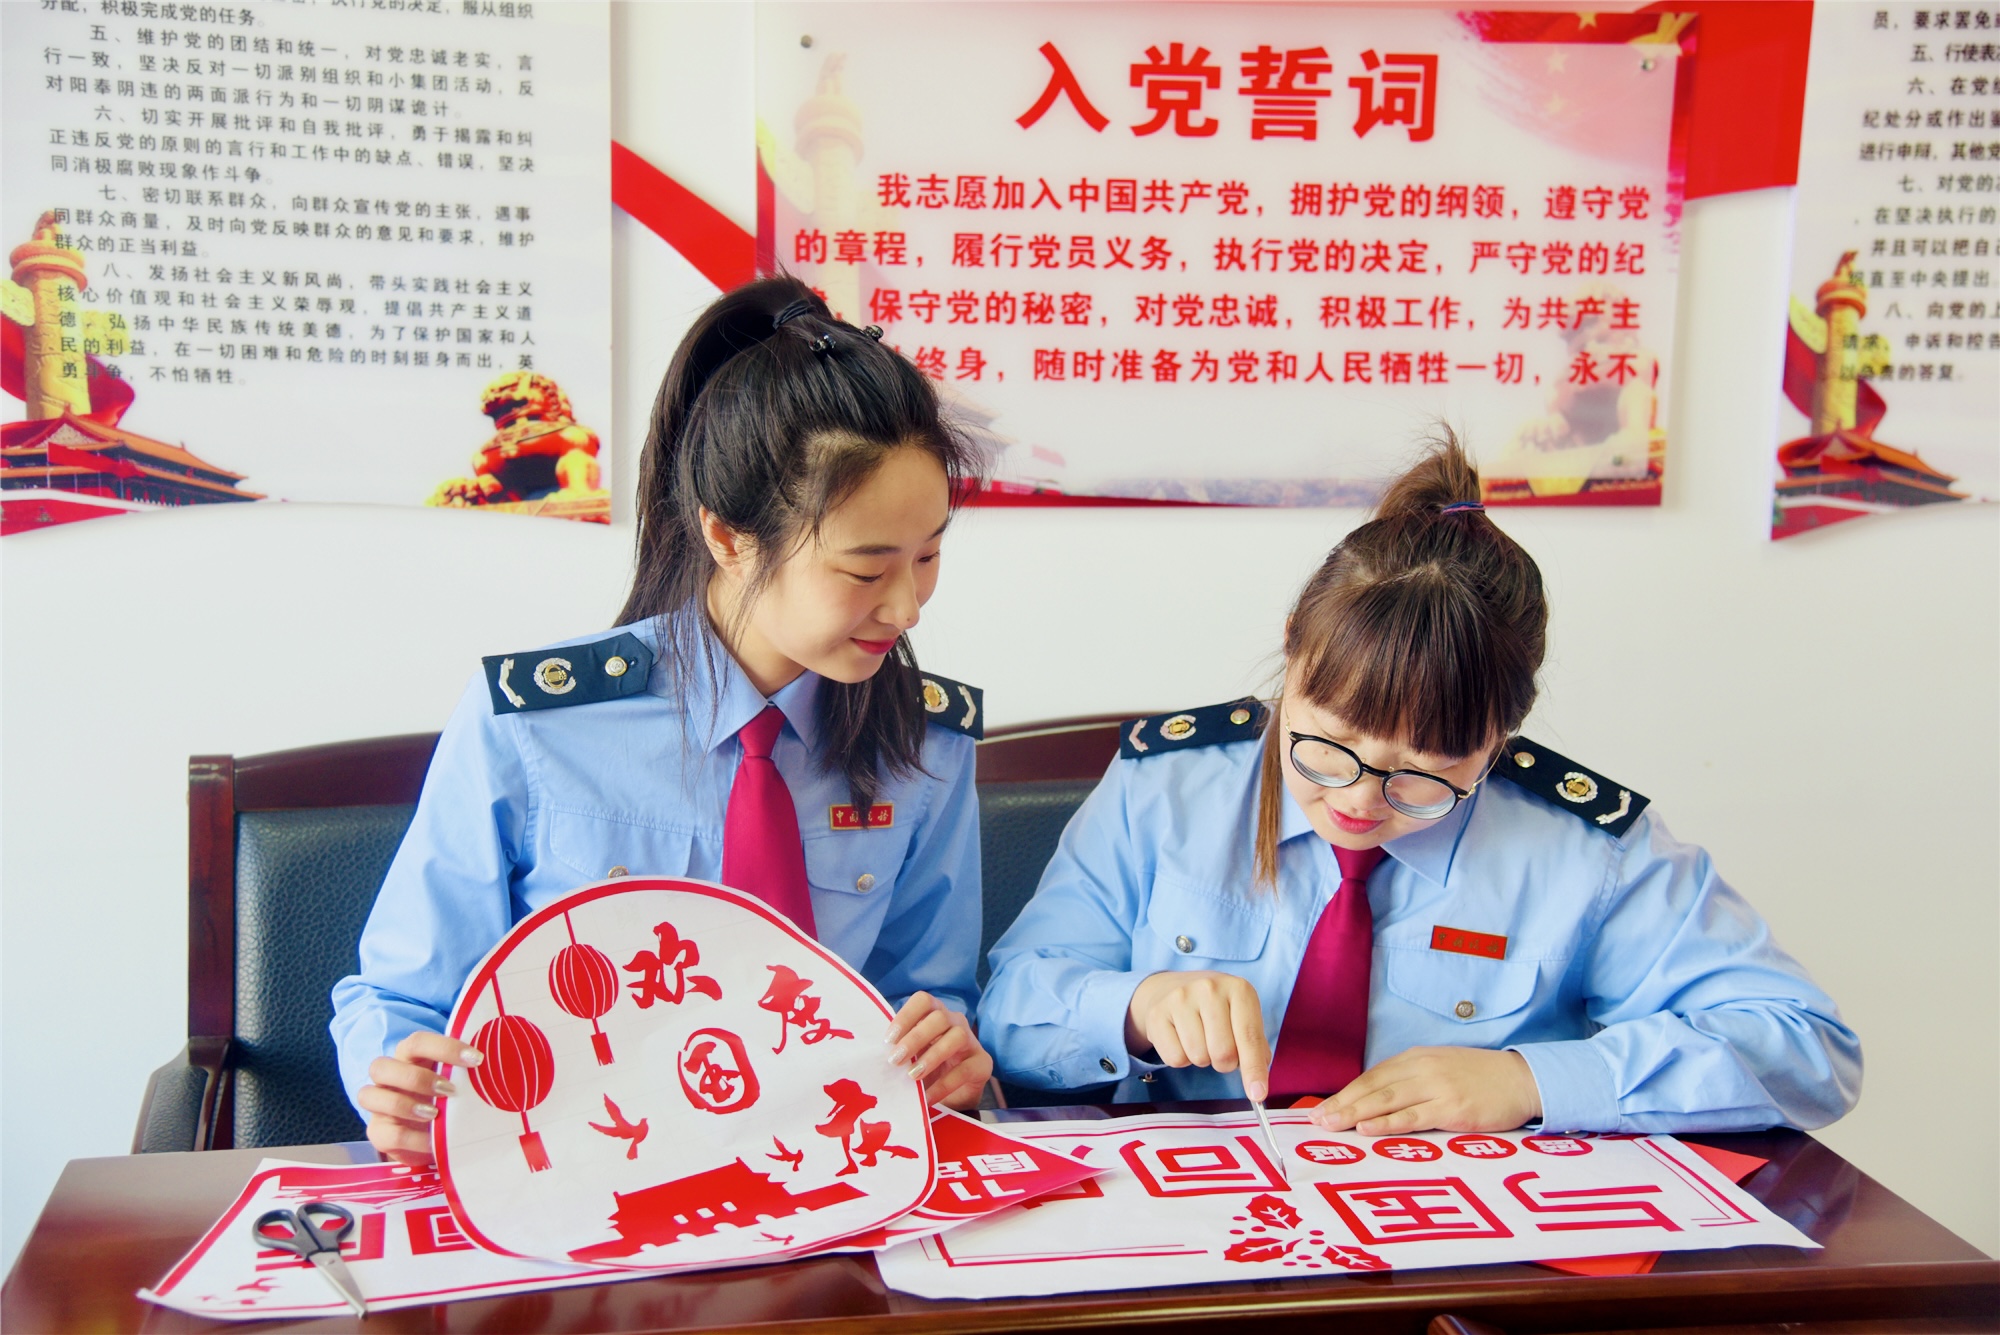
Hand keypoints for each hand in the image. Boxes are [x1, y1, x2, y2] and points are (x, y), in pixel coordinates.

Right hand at [358, 1031, 480, 1164]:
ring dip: (404, 1104)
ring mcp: (378, 1105)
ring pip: (368, 1095)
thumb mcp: (459, 1084)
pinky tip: (433, 1140)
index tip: (476, 1059)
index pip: (417, 1042)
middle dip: (417, 1078)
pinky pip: (386, 1133)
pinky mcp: (378, 1132)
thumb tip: (505, 1066)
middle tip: (449, 1090)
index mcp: (410, 1057)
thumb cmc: (449, 1101)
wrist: (433, 1137)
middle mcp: (388, 1077)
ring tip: (435, 1114)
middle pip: (381, 1065)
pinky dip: (412, 1137)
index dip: (445, 1047)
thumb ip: (468, 1074)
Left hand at [886, 992, 991, 1110]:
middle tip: (896, 1060)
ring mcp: (971, 1041)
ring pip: (956, 1036)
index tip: (889, 1040)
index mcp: (934, 1014)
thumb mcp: (911, 1057)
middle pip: (939, 1017)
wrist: (952, 1098)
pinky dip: (944, 1085)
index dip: (906, 1016)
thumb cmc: (927, 1071)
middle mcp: (955, 1022)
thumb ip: (899, 1050)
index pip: (923, 1001)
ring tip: (913, 1076)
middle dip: (915, 1038)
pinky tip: (928, 1097)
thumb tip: (875, 1055)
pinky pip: (965, 1070)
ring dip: (932, 1056)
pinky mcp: (983, 1063)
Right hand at [1124, 971, 1272, 1101]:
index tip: (1258, 1094)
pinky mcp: (1157, 1014)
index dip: (1254, 1069)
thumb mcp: (1241, 1016)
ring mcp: (1180, 999)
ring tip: (1199, 1039)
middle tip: (1219, 1048)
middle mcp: (1209, 989)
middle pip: (1223, 1053)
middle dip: (1225, 1062)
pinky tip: (1181, 1039)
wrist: (1170, 988)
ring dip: (1202, 1058)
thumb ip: (1254, 1046)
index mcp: (1239, 989)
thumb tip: (1257, 1085)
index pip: (1250, 1037)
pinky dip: (1181, 1058)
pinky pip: (1175, 1059)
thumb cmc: (1215, 1009)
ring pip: (1199, 1057)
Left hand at [1309, 1046, 1541, 1135]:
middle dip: (1341, 1103)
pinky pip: (1413, 1117)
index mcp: (1416, 1058)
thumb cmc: (1481, 1079)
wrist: (1522, 1079)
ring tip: (1331, 1124)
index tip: (1322, 1107)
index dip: (1345, 1092)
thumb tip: (1379, 1100)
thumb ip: (1413, 1081)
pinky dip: (1387, 1123)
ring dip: (1354, 1113)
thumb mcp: (1442, 1070)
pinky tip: (1366, 1128)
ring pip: (1386, 1101)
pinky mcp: (1452, 1108)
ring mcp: (1436, 1087)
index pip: (1372, 1076)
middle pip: (1373, 1087)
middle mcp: (1422, 1069)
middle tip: (1316, 1119)